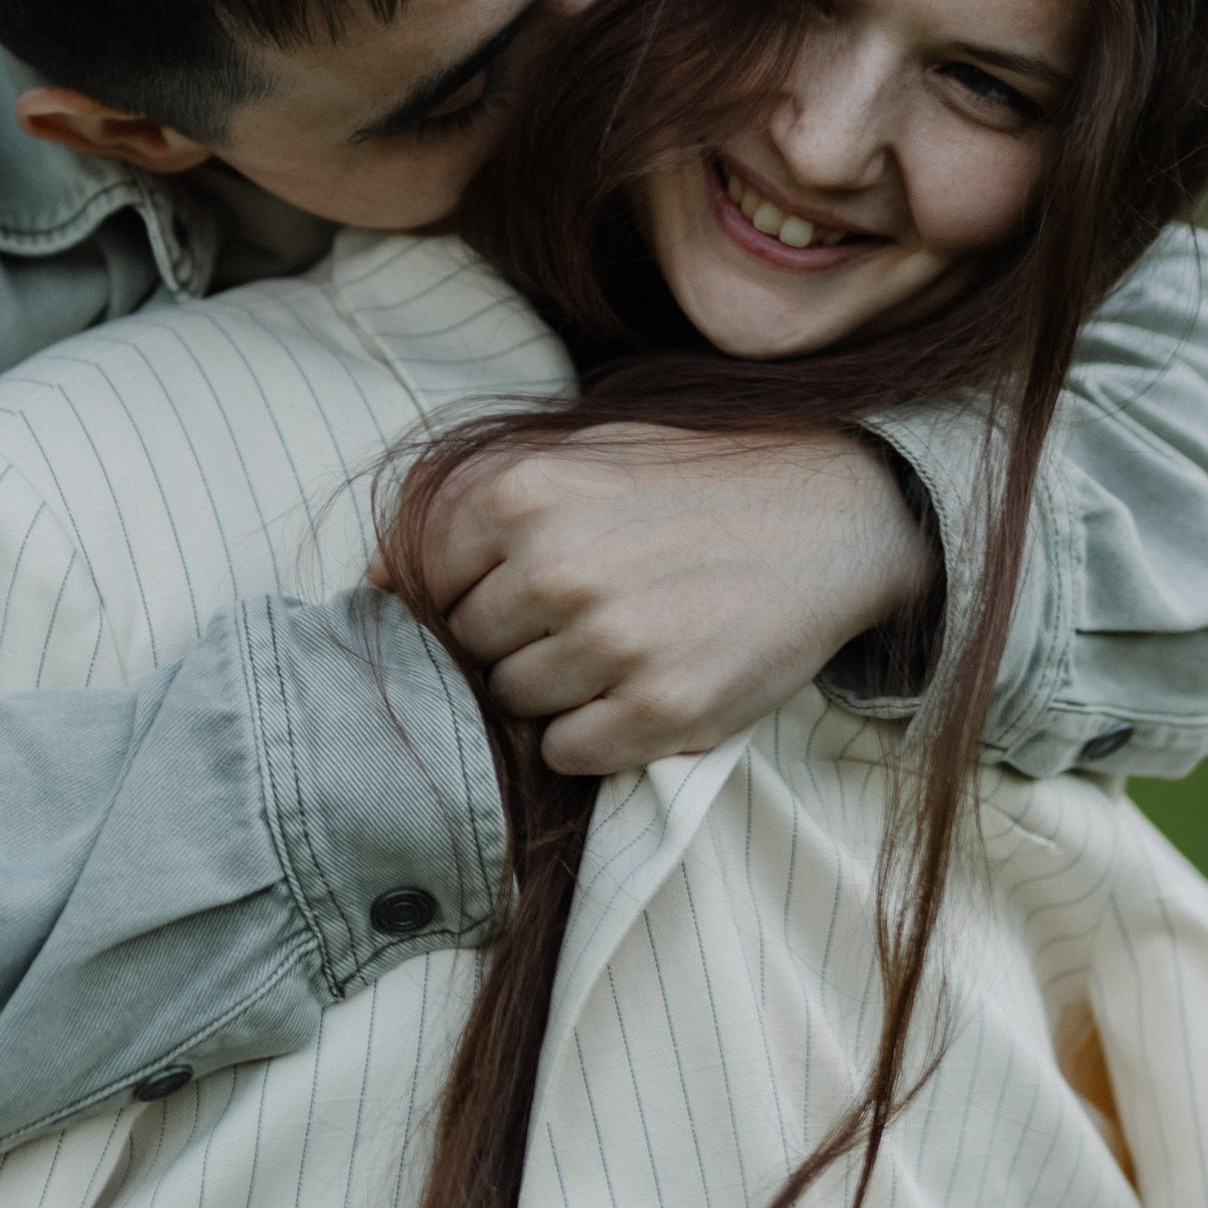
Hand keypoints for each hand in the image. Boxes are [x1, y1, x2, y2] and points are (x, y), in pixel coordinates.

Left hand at [390, 427, 936, 774]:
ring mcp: (610, 641)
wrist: (835, 513)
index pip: (423, 582)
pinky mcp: (663, 707)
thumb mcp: (580, 454)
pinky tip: (640, 684)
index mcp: (521, 493)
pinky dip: (593, 735)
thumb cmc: (694, 482)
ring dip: (555, 690)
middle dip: (511, 642)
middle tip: (586, 613)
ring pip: (514, 705)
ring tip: (620, 644)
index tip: (524, 583)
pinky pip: (569, 753)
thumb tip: (372, 578)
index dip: (469, 591)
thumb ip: (476, 503)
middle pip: (467, 648)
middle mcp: (556, 567)